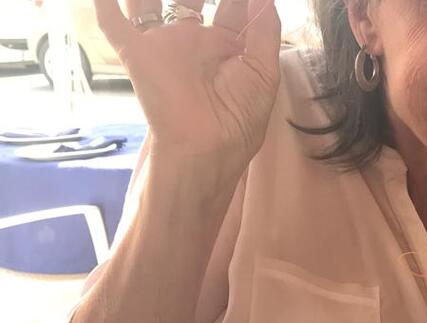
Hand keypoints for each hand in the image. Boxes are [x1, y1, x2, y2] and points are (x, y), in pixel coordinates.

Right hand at [95, 0, 280, 168]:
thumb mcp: (263, 71)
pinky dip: (105, 4)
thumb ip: (264, 30)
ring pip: (152, 1)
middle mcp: (195, 41)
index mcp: (227, 46)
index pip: (234, 4)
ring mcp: (165, 45)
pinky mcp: (139, 54)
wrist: (206, 148)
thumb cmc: (239, 118)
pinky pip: (114, 23)